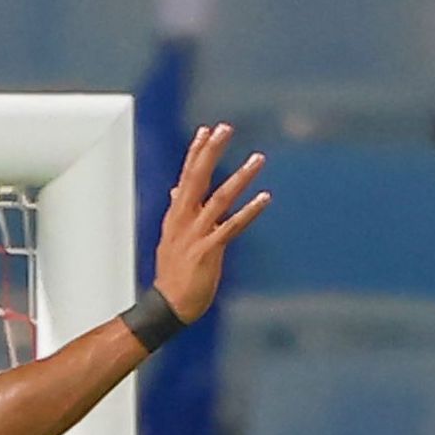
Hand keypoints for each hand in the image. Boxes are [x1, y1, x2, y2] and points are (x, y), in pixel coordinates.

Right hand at [149, 123, 269, 321]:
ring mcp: (195, 235)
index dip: (196, 153)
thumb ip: (178, 211)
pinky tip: (265, 197)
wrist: (169, 306)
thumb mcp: (172, 238)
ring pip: (218, 198)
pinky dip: (249, 211)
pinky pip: (232, 226)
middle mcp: (183, 221)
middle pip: (196, 179)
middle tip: (224, 128)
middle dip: (211, 152)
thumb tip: (176, 190)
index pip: (185, 177)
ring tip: (258, 158)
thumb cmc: (174, 274)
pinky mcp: (209, 251)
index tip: (206, 130)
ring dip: (239, 177)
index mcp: (176, 216)